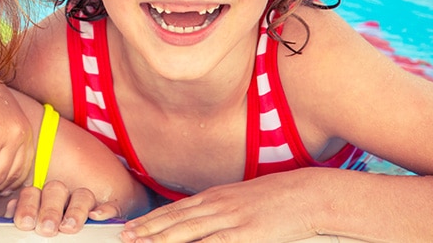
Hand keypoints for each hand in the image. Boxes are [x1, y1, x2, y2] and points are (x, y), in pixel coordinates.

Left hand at [7, 180, 103, 236]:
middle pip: (56, 190)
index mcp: (39, 199)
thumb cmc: (42, 234)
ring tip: (69, 227)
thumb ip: (22, 219)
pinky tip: (97, 216)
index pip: (32, 192)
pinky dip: (105, 210)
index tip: (25, 223)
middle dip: (50, 209)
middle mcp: (61, 198)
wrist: (60, 237)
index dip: (27, 206)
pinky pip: (110, 206)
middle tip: (46, 228)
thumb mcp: (29, 228)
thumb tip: (10, 212)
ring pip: (82, 195)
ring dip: (76, 209)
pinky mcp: (105, 213)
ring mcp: (83, 204)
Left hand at [119, 169, 325, 242]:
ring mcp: (230, 219)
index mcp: (215, 197)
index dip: (150, 221)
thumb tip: (200, 220)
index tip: (131, 228)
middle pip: (174, 219)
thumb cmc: (277, 199)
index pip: (174, 210)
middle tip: (125, 237)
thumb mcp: (241, 199)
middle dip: (147, 230)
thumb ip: (219, 209)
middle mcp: (217, 205)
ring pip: (187, 231)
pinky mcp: (246, 233)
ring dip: (161, 239)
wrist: (307, 194)